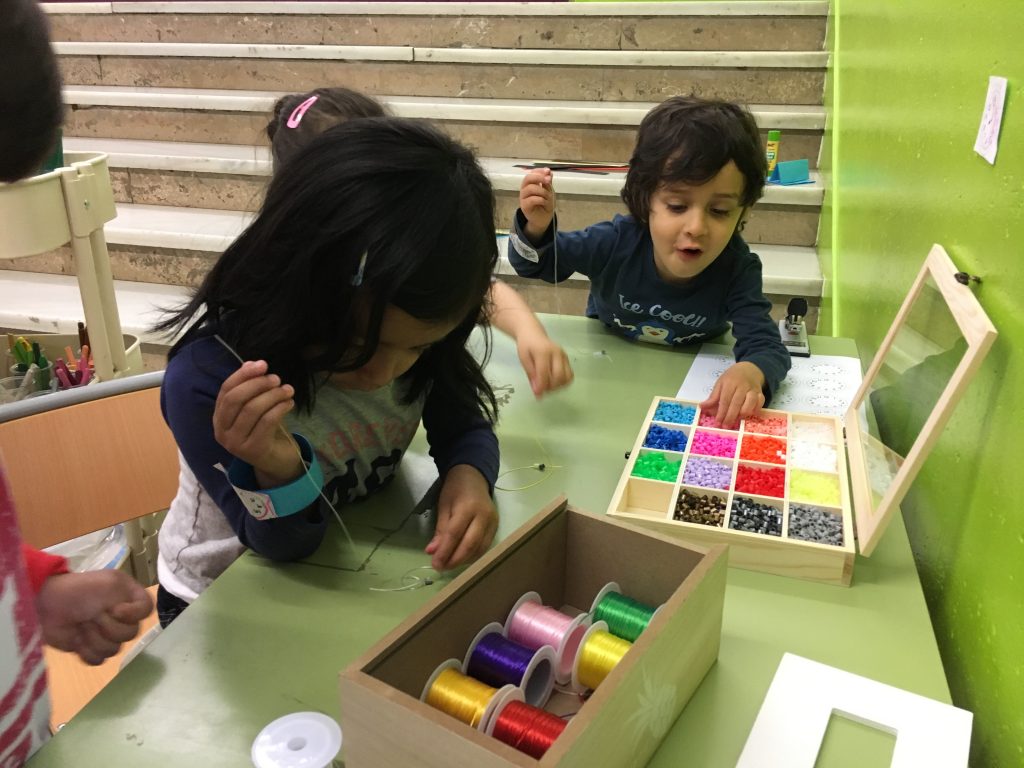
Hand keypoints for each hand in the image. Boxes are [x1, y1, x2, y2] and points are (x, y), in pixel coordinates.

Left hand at [35, 570, 152, 665]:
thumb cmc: (82, 590)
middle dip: (108, 627)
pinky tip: (77, 640)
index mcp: (129, 598)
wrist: (48, 604)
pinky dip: (86, 651)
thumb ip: (135, 600)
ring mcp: (106, 634)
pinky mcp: (90, 649)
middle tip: (92, 615)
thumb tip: (128, 620)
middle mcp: (122, 617)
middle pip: (130, 634)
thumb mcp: (113, 584)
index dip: (133, 615)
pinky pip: (99, 660)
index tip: (114, 610)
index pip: (146, 611)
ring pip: (114, 649)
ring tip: (82, 625)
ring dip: (94, 638)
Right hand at [213, 360, 301, 485]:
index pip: (226, 390)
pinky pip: (267, 422)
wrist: (276, 460)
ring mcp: (236, 443)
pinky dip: (280, 408)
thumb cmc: (264, 430)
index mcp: (219, 418)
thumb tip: (252, 363)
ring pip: (252, 409)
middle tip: (276, 378)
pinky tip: (289, 403)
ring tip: (287, 389)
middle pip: (236, 399)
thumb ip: (251, 387)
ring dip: (273, 395)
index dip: (243, 374)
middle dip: (257, 384)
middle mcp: (222, 432)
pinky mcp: (253, 450)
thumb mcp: (256, 407)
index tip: (262, 364)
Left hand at [425, 464, 497, 570]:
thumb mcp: (443, 506)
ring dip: (464, 560)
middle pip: (470, 544)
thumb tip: (432, 552)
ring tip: (449, 565)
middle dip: (455, 560)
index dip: (445, 551)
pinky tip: (462, 558)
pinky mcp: (496, 527)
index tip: (435, 564)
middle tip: (442, 568)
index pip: (455, 534)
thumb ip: (440, 530)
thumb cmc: (455, 489)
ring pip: (479, 549)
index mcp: (467, 507)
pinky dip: (473, 555)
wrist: (474, 477)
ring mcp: (492, 522)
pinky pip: (485, 546)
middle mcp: (483, 516)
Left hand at [517, 329, 573, 397]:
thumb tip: (537, 390)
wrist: (533, 333)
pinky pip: (569, 374)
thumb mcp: (523, 358)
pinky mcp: (567, 359)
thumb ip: (531, 374)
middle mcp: (557, 353)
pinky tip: (554, 382)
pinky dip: (563, 382)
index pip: (544, 372)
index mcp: (544, 351)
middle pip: (558, 376)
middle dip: (550, 387)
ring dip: (558, 386)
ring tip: (547, 386)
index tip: (537, 395)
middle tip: (542, 390)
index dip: (541, 386)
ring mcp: (564, 356)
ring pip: (567, 377)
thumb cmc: (526, 346)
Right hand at [519, 168, 554, 241]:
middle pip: (527, 178)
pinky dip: (541, 200)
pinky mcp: (524, 206)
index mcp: (530, 184)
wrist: (543, 219)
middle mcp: (525, 189)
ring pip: (530, 188)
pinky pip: (532, 199)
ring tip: (548, 197)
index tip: (548, 171)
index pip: (531, 173)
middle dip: (539, 177)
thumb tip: (548, 171)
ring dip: (542, 191)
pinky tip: (545, 203)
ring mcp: (523, 198)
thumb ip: (547, 182)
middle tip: (548, 180)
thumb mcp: (549, 191)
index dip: (539, 171)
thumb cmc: (545, 204)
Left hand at [700, 362, 765, 428]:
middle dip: (730, 417)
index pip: (725, 400)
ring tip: (736, 421)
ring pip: (750, 404)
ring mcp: (753, 390)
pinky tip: (747, 415)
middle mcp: (743, 386)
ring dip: (742, 415)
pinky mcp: (761, 393)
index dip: (721, 412)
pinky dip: (754, 411)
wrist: (749, 369)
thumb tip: (702, 407)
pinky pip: (760, 404)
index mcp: (730, 383)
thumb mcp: (720, 383)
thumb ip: (713, 397)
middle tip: (725, 426)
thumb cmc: (732, 378)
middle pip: (736, 403)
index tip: (717, 422)